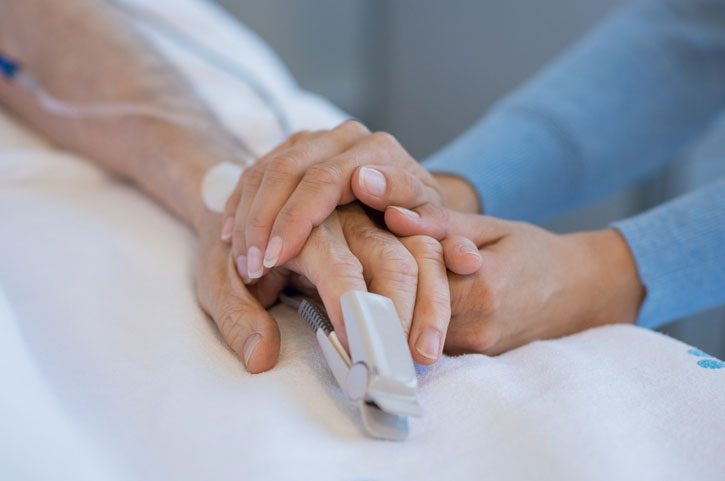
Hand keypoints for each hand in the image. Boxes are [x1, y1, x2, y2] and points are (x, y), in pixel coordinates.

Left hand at [198, 203, 471, 369]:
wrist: (248, 202)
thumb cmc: (236, 248)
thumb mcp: (220, 282)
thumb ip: (237, 317)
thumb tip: (261, 358)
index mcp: (305, 229)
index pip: (339, 270)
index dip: (352, 311)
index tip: (359, 356)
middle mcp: (348, 218)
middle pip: (393, 259)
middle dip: (403, 314)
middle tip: (403, 366)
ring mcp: (375, 220)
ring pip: (420, 250)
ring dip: (432, 301)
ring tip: (428, 353)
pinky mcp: (392, 229)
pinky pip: (429, 248)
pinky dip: (445, 276)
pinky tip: (450, 309)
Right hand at [220, 120, 479, 279]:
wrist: (412, 198)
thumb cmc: (424, 219)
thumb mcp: (439, 225)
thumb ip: (431, 222)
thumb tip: (394, 210)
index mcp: (379, 150)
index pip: (325, 179)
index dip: (296, 219)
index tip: (277, 257)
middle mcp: (345, 136)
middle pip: (287, 170)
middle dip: (264, 221)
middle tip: (251, 267)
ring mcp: (317, 139)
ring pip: (266, 170)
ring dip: (248, 218)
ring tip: (243, 262)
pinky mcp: (295, 149)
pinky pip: (257, 172)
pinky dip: (241, 206)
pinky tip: (232, 238)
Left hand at [383, 205, 645, 354]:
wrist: (579, 292)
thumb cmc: (532, 252)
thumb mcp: (489, 227)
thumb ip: (438, 222)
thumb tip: (391, 214)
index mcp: (483, 287)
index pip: (411, 278)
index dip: (383, 260)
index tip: (362, 243)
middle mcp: (478, 326)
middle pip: (406, 309)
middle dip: (381, 286)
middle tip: (357, 266)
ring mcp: (476, 348)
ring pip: (412, 329)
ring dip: (393, 305)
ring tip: (374, 280)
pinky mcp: (473, 358)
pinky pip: (428, 340)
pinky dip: (410, 319)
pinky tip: (399, 300)